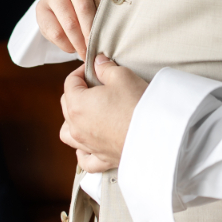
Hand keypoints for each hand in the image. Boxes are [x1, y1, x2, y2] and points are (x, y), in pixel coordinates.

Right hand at [36, 0, 108, 56]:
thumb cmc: (92, 3)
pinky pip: (54, 32)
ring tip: (86, 54)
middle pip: (84, 9)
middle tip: (97, 52)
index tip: (110, 40)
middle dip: (92, 35)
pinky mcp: (41, 6)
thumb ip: (110, 11)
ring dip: (79, 43)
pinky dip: (66, 45)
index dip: (106, 22)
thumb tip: (115, 34)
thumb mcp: (103, 1)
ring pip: (69, 23)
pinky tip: (72, 48)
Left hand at [61, 55, 148, 172]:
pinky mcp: (101, 159)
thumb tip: (98, 62)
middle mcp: (76, 127)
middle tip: (96, 85)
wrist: (155, 135)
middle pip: (67, 105)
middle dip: (78, 92)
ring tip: (88, 113)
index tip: (94, 68)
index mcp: (77, 104)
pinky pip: (84, 158)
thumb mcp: (122, 76)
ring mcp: (87, 145)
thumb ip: (106, 68)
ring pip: (68, 133)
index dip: (81, 71)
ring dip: (73, 121)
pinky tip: (89, 143)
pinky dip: (83, 151)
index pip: (70, 82)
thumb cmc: (136, 104)